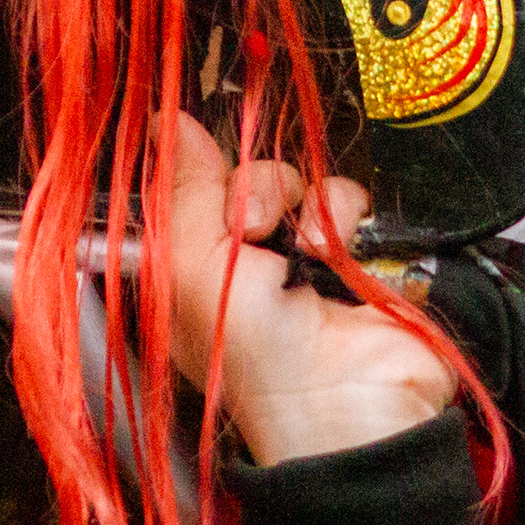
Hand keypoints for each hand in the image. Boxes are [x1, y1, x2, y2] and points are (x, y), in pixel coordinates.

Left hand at [155, 117, 457, 466]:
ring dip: (299, 205)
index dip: (194, 181)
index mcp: (192, 275)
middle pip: (242, 180)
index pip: (186, 194)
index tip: (197, 183)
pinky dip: (343, 217)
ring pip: (297, 183)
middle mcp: (245, 265)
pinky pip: (346, 199)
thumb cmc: (261, 362)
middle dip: (249, 192)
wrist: (348, 401)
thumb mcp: (195, 272)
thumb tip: (169, 123)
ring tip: (303, 252)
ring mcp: (303, 260)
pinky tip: (336, 258)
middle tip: (249, 229)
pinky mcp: (355, 255)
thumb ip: (183, 193)